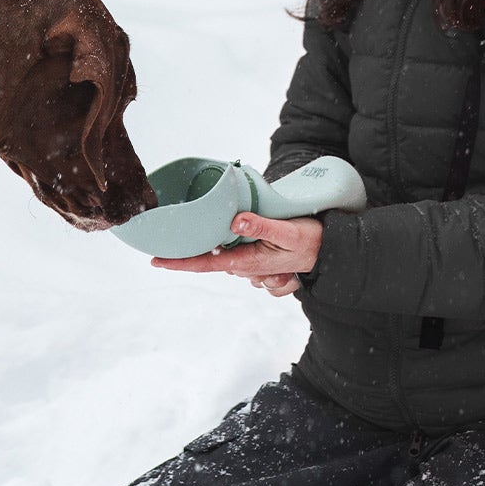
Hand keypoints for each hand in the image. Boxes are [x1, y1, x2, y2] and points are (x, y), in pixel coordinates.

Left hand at [152, 212, 321, 294]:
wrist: (328, 251)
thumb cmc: (309, 241)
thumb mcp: (289, 232)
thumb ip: (262, 226)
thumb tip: (235, 220)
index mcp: (247, 261)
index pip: (206, 263)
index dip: (179, 262)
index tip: (155, 260)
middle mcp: (243, 265)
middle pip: (206, 259)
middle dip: (184, 251)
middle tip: (161, 238)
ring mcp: (248, 262)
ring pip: (218, 254)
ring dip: (202, 245)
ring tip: (182, 231)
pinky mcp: (253, 255)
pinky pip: (229, 251)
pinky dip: (217, 242)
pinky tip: (213, 228)